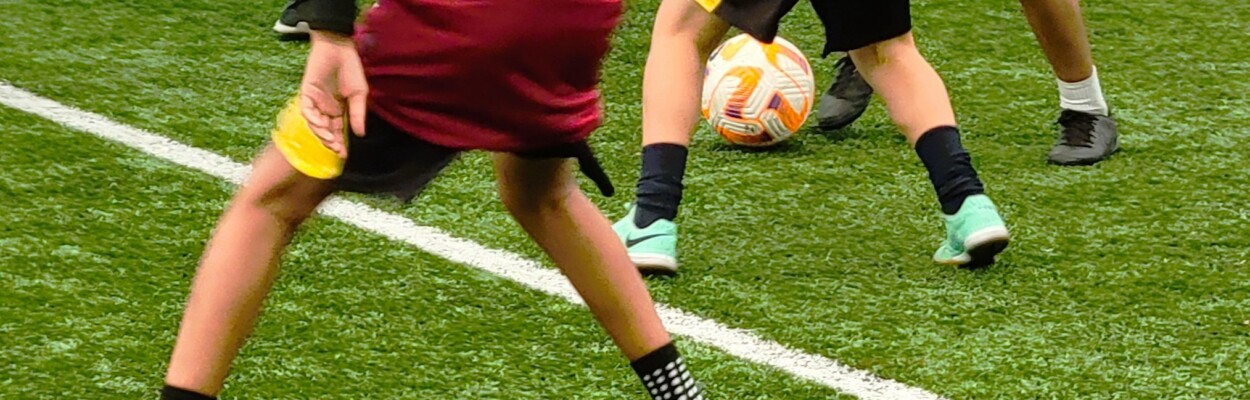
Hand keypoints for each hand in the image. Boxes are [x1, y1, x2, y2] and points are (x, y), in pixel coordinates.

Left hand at [300, 31, 367, 157]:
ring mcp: (315, 101)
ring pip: (315, 123)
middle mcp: (325, 108)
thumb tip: (361, 134)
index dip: (340, 143)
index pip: (338, 130)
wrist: (339, 48)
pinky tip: (321, 125)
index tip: (344, 155)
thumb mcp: (359, 94)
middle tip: (337, 151)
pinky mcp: (306, 93)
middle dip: (331, 142)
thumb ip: (358, 114)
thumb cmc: (351, 68)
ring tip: (330, 141)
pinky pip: (307, 110)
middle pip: (325, 130)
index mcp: (338, 109)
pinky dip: (313, 119)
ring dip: (321, 133)